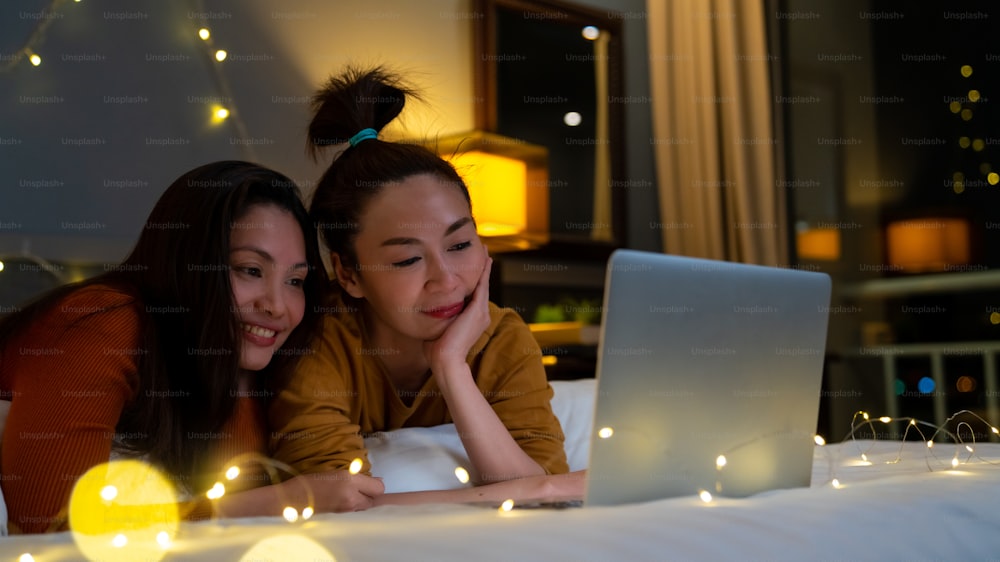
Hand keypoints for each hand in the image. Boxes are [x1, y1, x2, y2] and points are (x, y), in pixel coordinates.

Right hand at [284, 470, 384, 512]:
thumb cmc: (310, 483)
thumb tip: (377, 480)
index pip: (379, 487)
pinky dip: (353, 510)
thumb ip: (356, 477)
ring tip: (347, 497)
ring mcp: (346, 510)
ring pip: (366, 508)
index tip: (368, 483)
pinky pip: (356, 514)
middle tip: (357, 490)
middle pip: (374, 499)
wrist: (290, 500)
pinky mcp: (341, 519)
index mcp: (349, 481)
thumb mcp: (335, 473)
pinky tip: (342, 505)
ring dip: (362, 503)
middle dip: (369, 495)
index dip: (375, 485)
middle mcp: (350, 497)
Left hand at [423, 249, 492, 373]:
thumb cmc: (437, 350)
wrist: (445, 360)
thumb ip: (437, 320)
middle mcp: (480, 315)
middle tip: (482, 252)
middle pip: (481, 287)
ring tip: (485, 251)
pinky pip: (482, 285)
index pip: (473, 296)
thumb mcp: (438, 329)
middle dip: (482, 270)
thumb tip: (427, 313)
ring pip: (483, 283)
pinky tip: (485, 259)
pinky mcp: (478, 309)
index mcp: (472, 321)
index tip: (470, 269)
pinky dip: (484, 271)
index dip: (473, 282)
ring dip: (484, 267)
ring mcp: (481, 313)